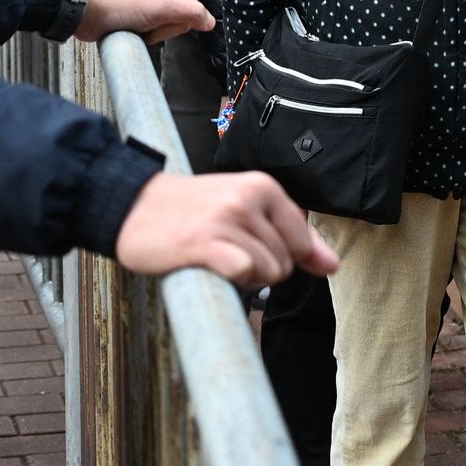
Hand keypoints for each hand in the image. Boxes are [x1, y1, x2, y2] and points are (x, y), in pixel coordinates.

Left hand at [77, 0, 213, 43]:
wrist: (90, 14)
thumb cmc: (121, 4)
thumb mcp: (161, 8)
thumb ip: (191, 14)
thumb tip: (211, 22)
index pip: (193, 5)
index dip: (178, 17)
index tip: (159, 15)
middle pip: (183, 16)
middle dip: (165, 26)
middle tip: (147, 20)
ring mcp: (155, 0)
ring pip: (171, 26)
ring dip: (156, 32)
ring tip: (138, 24)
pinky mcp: (145, 14)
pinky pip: (159, 31)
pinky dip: (149, 34)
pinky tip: (136, 29)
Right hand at [114, 171, 339, 285]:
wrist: (132, 206)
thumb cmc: (191, 212)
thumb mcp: (246, 210)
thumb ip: (293, 236)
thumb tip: (334, 266)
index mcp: (263, 186)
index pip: (303, 242)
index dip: (282, 258)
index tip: (248, 248)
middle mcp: (249, 198)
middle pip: (287, 262)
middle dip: (260, 270)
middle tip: (224, 252)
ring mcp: (227, 219)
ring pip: (268, 272)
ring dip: (243, 278)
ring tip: (214, 258)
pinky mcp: (204, 242)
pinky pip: (245, 271)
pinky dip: (233, 279)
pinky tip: (211, 267)